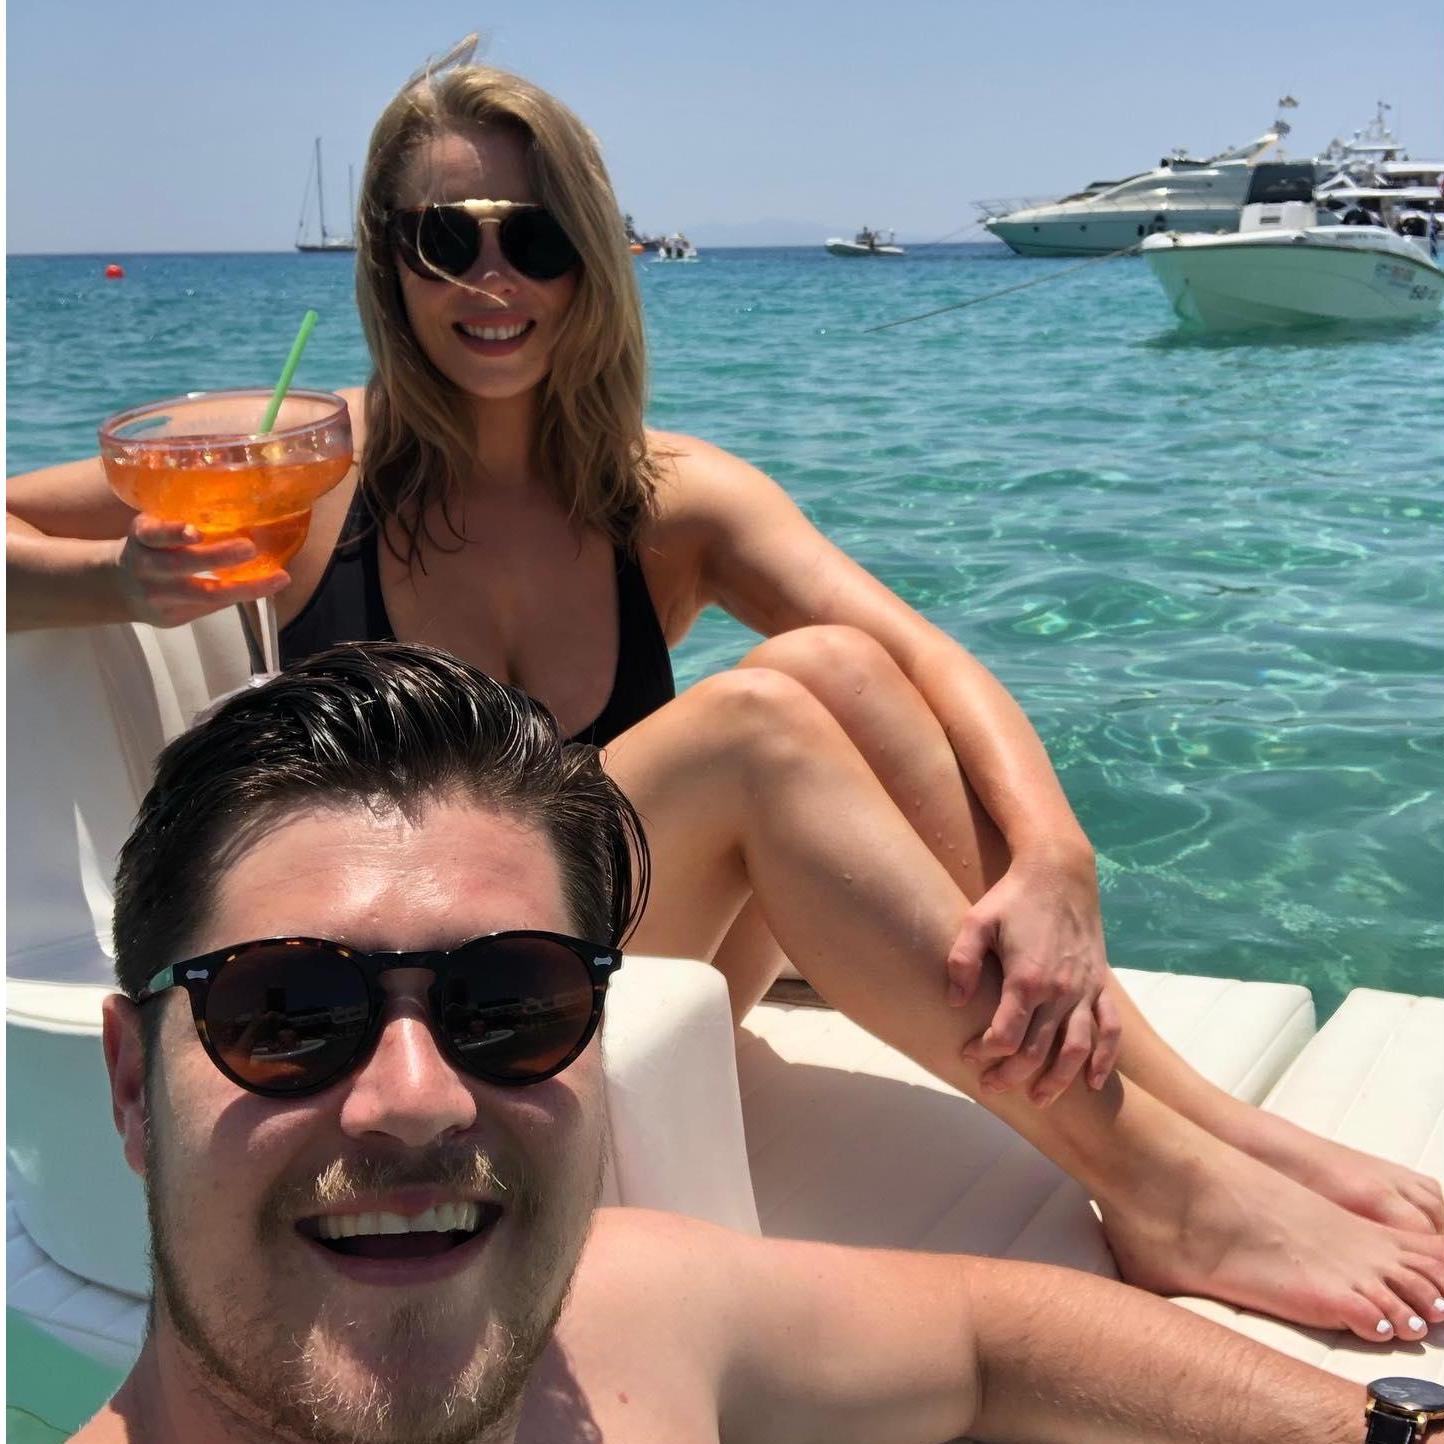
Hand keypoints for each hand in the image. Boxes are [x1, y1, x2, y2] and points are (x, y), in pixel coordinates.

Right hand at [115, 514, 288, 627]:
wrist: (117, 588)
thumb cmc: (150, 549)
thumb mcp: (153, 530)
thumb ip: (178, 525)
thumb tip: (242, 509)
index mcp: (142, 538)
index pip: (153, 533)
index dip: (173, 532)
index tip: (195, 531)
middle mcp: (147, 567)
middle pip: (180, 565)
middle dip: (216, 557)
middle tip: (249, 547)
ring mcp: (158, 596)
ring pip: (203, 594)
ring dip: (244, 587)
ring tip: (278, 578)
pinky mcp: (171, 618)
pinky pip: (210, 608)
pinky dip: (241, 596)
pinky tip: (269, 586)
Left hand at [946, 849, 1121, 1105]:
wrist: (1059, 872)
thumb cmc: (1012, 897)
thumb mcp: (977, 922)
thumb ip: (961, 962)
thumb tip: (955, 1002)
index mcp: (1026, 979)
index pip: (1004, 1035)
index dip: (984, 1052)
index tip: (968, 1056)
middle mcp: (1060, 991)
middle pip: (1037, 1050)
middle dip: (1013, 1075)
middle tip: (993, 1088)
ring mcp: (1084, 990)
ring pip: (1076, 1049)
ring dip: (1058, 1080)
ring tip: (1039, 1099)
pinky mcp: (1100, 985)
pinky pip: (1109, 1029)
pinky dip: (1104, 1059)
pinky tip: (1092, 1081)